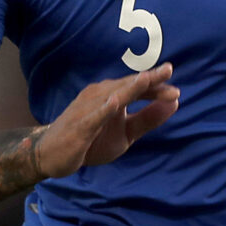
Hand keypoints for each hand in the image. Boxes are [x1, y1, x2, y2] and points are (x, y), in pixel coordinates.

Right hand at [36, 64, 181, 177]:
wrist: (49, 154)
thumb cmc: (91, 140)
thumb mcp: (126, 133)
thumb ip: (148, 119)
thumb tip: (176, 103)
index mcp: (113, 96)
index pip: (138, 89)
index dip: (157, 88)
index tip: (176, 91)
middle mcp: (100, 96)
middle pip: (127, 87)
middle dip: (147, 81)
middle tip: (168, 71)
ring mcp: (87, 109)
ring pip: (111, 95)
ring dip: (128, 88)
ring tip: (145, 79)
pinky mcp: (79, 126)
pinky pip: (92, 116)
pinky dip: (103, 109)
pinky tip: (115, 103)